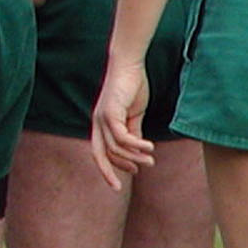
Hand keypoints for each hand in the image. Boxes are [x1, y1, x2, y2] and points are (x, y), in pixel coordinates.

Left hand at [90, 55, 152, 190]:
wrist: (130, 65)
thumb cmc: (132, 88)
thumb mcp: (134, 115)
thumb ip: (134, 132)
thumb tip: (138, 151)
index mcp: (101, 125)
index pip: (99, 153)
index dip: (108, 169)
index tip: (124, 182)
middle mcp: (97, 123)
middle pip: (100, 154)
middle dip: (110, 172)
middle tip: (133, 177)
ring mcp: (102, 118)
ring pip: (116, 147)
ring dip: (135, 157)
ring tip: (150, 160)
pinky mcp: (110, 112)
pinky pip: (122, 137)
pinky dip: (136, 145)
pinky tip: (149, 147)